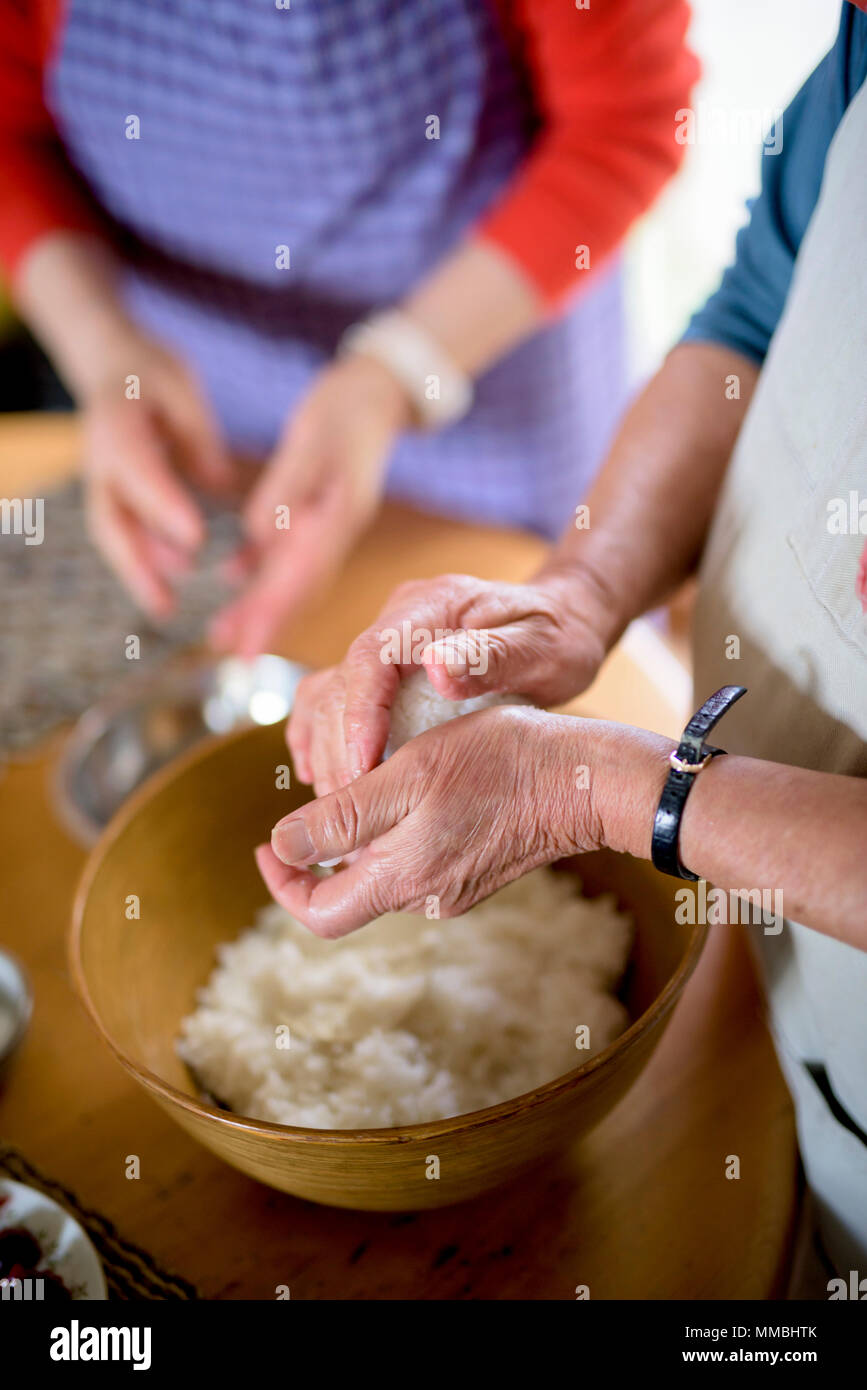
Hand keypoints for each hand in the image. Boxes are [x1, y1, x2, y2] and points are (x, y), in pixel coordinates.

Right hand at [82, 333, 233, 617]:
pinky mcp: (110, 494)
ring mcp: (99, 479)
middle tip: (167, 602)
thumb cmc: (152, 372)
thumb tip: (220, 486)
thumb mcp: (182, 388)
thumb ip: (199, 438)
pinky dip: (140, 561)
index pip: (139, 469)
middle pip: (109, 518)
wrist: (110, 365)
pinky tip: (167, 587)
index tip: (196, 539)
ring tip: (165, 606)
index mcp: (116, 422)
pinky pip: (121, 532)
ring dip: (136, 572)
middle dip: (135, 563)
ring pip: (112, 533)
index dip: (163, 505)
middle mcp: (99, 458)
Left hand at [208, 353, 411, 655]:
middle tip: (231, 657)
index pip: (301, 576)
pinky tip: (234, 577)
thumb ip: (287, 487)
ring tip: (223, 633)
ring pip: (289, 575)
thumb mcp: (316, 437)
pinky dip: (261, 567)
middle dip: (264, 622)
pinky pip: (286, 549)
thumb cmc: (349, 404)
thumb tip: (259, 534)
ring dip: (259, 605)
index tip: (249, 647)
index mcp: (339, 516)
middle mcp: (335, 529)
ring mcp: (327, 524)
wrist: (380, 387)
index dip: (274, 614)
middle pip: (296, 586)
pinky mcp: (316, 512)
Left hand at [258, 706, 603, 935]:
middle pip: (349, 894)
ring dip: (357, 840)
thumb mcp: (407, 776)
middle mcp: (427, 898)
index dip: (283, 884)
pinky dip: (395, 833)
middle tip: (303, 807)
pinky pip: (416, 861)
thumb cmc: (499, 764)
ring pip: (383, 874)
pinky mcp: (477, 870)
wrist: (586, 779)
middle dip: (318, 856)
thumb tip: (282, 847)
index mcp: (402, 880)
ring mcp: (456, 887)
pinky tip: (406, 787)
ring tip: (353, 786)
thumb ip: (342, 818)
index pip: (320, 914)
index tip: (266, 843)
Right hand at [287, 569, 612, 795]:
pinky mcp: (385, 669)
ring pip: (328, 694)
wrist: (565, 622)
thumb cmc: (560, 636)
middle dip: (339, 748)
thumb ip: (492, 655)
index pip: (370, 654)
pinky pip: (334, 699)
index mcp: (433, 606)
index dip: (359, 713)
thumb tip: (434, 667)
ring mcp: (388, 643)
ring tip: (339, 806)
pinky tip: (317, 775)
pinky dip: (319, 736)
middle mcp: (399, 619)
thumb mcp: (543, 646)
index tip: (364, 767)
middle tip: (351, 808)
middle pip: (341, 682)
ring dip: (325, 749)